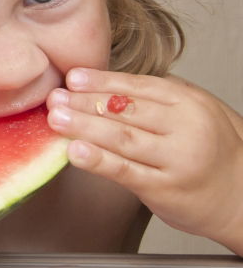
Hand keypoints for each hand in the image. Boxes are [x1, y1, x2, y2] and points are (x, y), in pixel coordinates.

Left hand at [46, 68, 242, 252]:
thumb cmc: (213, 152)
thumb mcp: (195, 112)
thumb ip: (157, 98)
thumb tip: (101, 83)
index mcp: (189, 103)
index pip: (137, 87)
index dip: (101, 81)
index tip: (72, 77)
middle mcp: (186, 129)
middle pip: (126, 111)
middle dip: (84, 103)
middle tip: (54, 97)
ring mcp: (176, 160)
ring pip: (122, 139)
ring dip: (83, 127)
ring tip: (55, 119)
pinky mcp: (165, 190)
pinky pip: (126, 172)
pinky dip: (98, 160)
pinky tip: (75, 152)